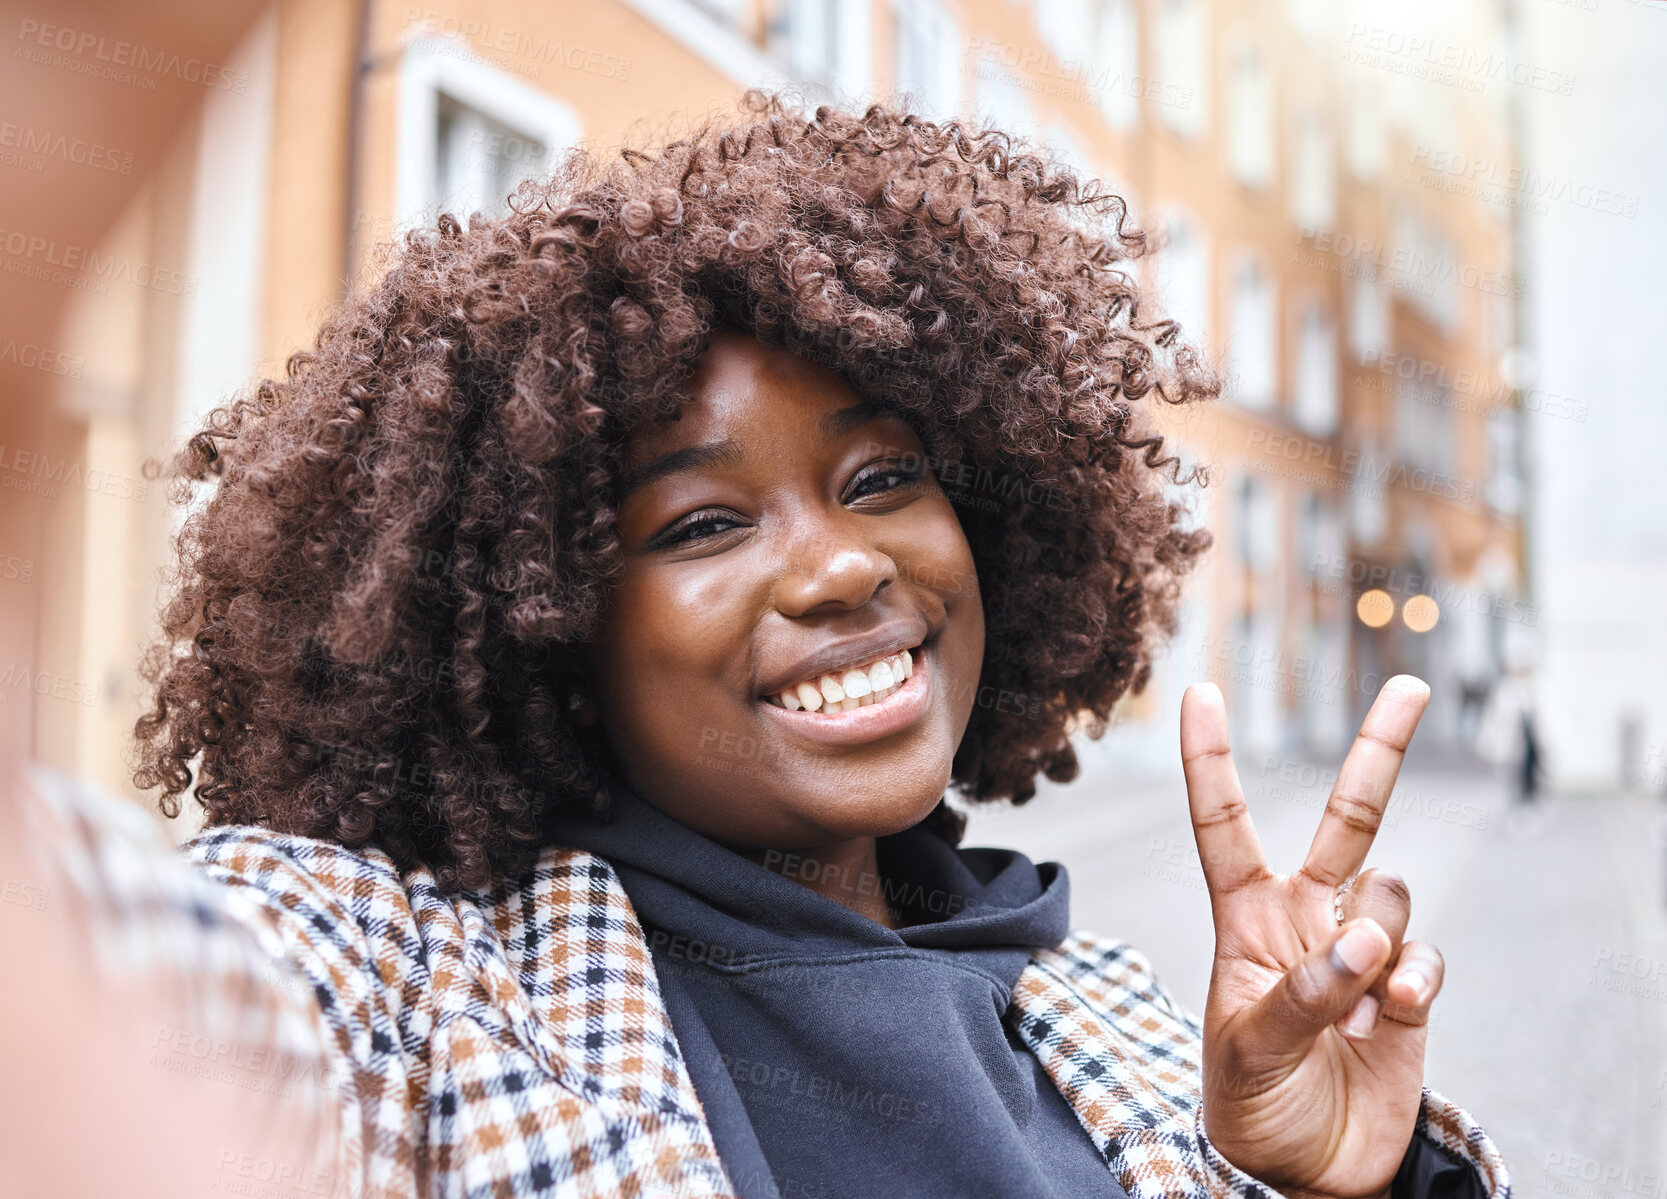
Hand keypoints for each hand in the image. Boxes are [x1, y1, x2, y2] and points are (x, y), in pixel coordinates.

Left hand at [1179, 676, 1443, 1197]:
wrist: (1305, 1171)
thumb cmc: (1251, 1102)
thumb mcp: (1248, 1048)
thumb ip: (1302, 991)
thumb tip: (1364, 937)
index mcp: (1244, 916)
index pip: (1224, 823)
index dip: (1212, 759)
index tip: (1200, 691)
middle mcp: (1306, 916)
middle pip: (1349, 818)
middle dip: (1380, 751)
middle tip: (1412, 688)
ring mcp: (1362, 948)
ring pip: (1392, 891)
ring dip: (1376, 944)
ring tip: (1352, 1012)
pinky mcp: (1409, 988)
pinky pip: (1426, 954)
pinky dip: (1414, 980)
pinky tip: (1393, 1016)